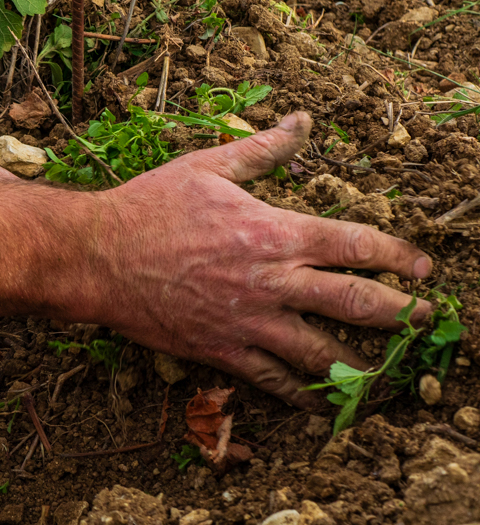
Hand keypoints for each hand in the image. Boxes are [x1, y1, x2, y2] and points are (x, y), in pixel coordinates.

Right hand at [94, 112, 431, 406]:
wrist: (98, 256)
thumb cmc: (150, 206)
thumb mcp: (207, 166)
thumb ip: (262, 149)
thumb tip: (301, 122)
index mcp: (274, 231)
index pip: (356, 245)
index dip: (399, 257)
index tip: (423, 267)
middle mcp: (271, 281)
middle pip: (357, 304)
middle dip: (402, 313)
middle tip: (426, 318)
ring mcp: (248, 322)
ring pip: (323, 353)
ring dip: (364, 365)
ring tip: (387, 372)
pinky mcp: (222, 350)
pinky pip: (273, 380)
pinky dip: (302, 394)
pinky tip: (320, 402)